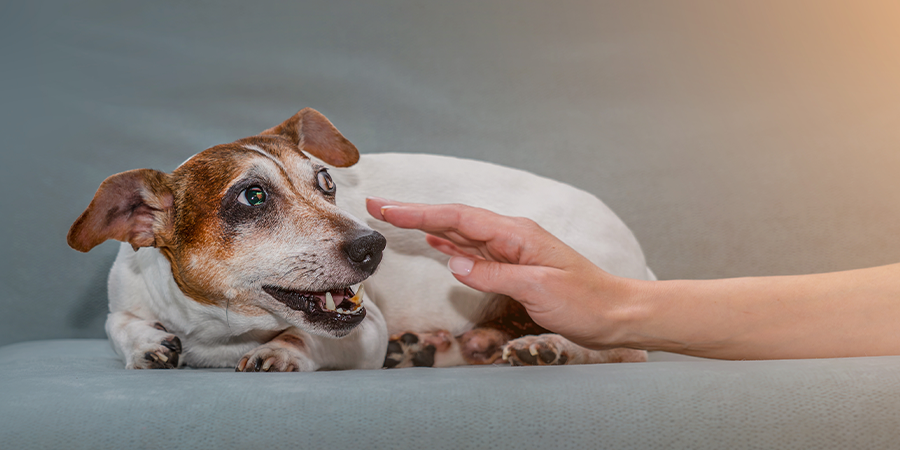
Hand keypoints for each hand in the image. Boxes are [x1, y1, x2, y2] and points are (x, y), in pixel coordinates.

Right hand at [366, 198, 634, 349]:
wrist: (615, 314)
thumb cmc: (585, 301)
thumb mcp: (539, 289)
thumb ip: (495, 274)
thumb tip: (455, 263)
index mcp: (517, 234)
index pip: (459, 218)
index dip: (420, 212)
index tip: (388, 207)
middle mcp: (511, 236)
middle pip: (454, 219)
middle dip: (415, 212)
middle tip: (377, 205)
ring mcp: (511, 250)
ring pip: (460, 232)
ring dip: (427, 225)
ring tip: (394, 218)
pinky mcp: (513, 267)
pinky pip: (473, 251)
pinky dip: (450, 244)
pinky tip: (435, 242)